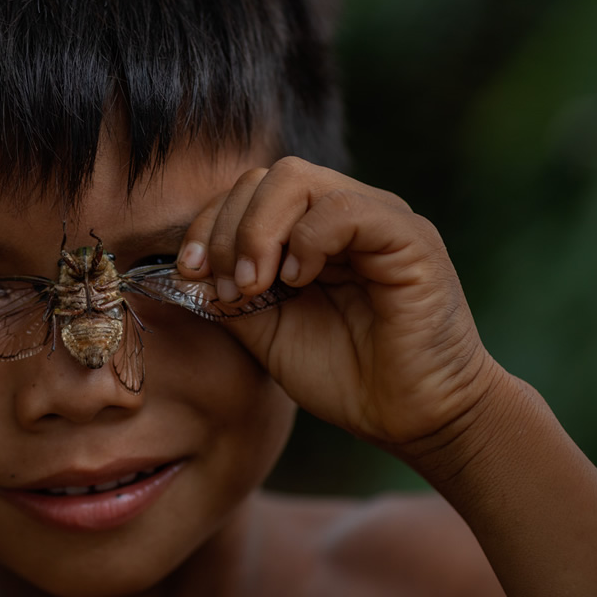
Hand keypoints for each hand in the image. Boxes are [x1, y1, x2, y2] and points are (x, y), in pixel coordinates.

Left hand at [179, 156, 501, 448]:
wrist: (409, 417)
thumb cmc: (345, 375)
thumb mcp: (266, 331)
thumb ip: (229, 294)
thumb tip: (186, 270)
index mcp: (309, 230)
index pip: (247, 193)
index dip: (207, 226)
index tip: (190, 273)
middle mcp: (344, 213)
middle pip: (266, 178)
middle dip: (227, 230)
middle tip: (230, 289)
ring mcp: (378, 219)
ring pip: (297, 180)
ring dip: (258, 233)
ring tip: (256, 287)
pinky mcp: (409, 238)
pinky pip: (345, 209)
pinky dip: (306, 240)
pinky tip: (299, 281)